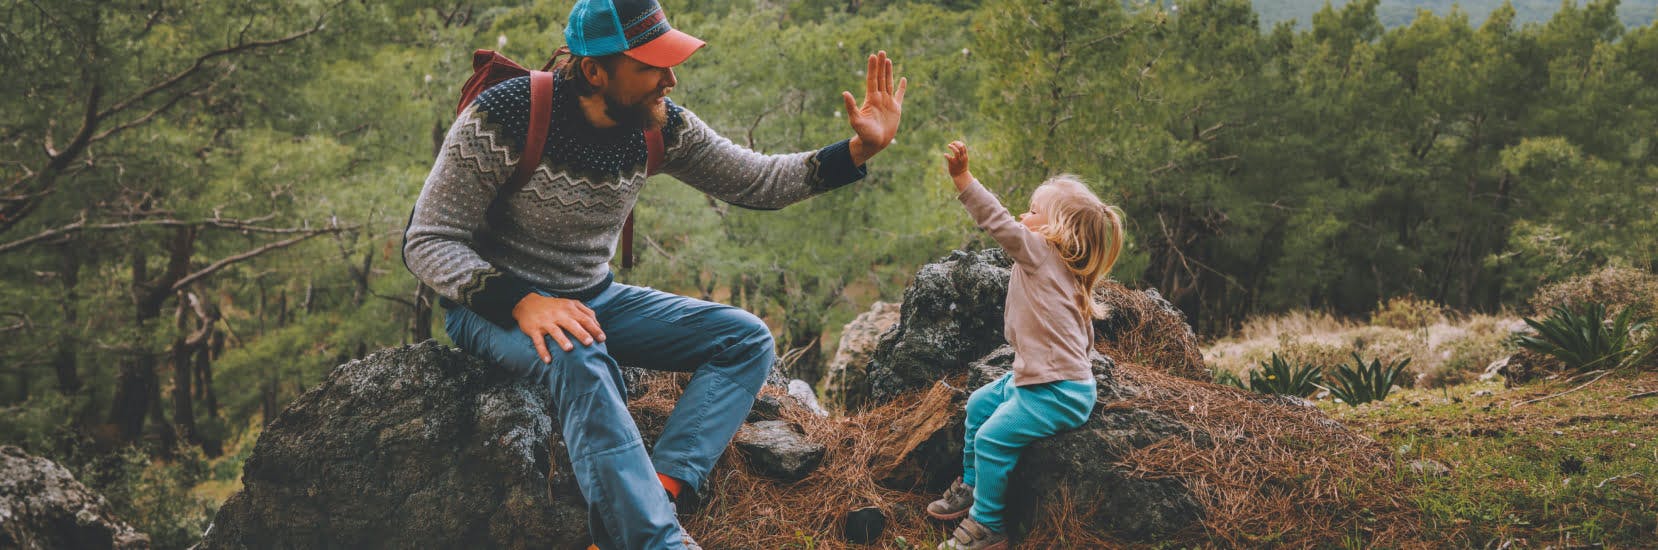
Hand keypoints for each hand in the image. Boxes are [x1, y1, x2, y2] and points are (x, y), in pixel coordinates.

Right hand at [512, 293, 604, 362]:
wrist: (528, 303)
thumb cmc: (554, 307)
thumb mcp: (570, 304)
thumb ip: (585, 312)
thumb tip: (598, 325)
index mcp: (569, 308)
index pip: (585, 318)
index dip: (594, 328)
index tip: (602, 339)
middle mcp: (558, 314)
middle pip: (572, 324)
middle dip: (581, 333)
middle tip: (590, 342)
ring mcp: (545, 322)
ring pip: (555, 331)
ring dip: (562, 340)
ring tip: (570, 349)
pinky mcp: (534, 329)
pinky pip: (538, 341)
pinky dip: (542, 351)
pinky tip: (548, 360)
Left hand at [843, 51, 906, 165]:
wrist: (874, 144)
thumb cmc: (863, 133)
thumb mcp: (856, 120)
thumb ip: (851, 106)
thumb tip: (844, 93)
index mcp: (871, 99)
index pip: (872, 79)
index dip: (872, 68)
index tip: (872, 56)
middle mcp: (879, 98)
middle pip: (880, 78)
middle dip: (881, 65)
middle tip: (881, 51)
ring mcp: (888, 103)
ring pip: (888, 83)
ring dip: (889, 72)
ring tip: (888, 60)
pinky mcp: (896, 109)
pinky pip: (900, 96)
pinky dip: (902, 88)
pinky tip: (903, 79)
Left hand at [944, 141, 972, 189]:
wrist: (960, 176)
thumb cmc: (961, 167)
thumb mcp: (963, 160)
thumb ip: (962, 154)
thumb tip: (959, 147)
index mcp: (965, 156)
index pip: (963, 146)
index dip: (958, 143)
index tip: (954, 143)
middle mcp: (962, 157)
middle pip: (961, 147)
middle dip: (956, 143)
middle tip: (951, 144)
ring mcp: (957, 160)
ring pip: (956, 151)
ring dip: (952, 147)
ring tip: (949, 145)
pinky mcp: (952, 164)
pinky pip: (949, 158)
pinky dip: (946, 155)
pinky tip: (945, 154)